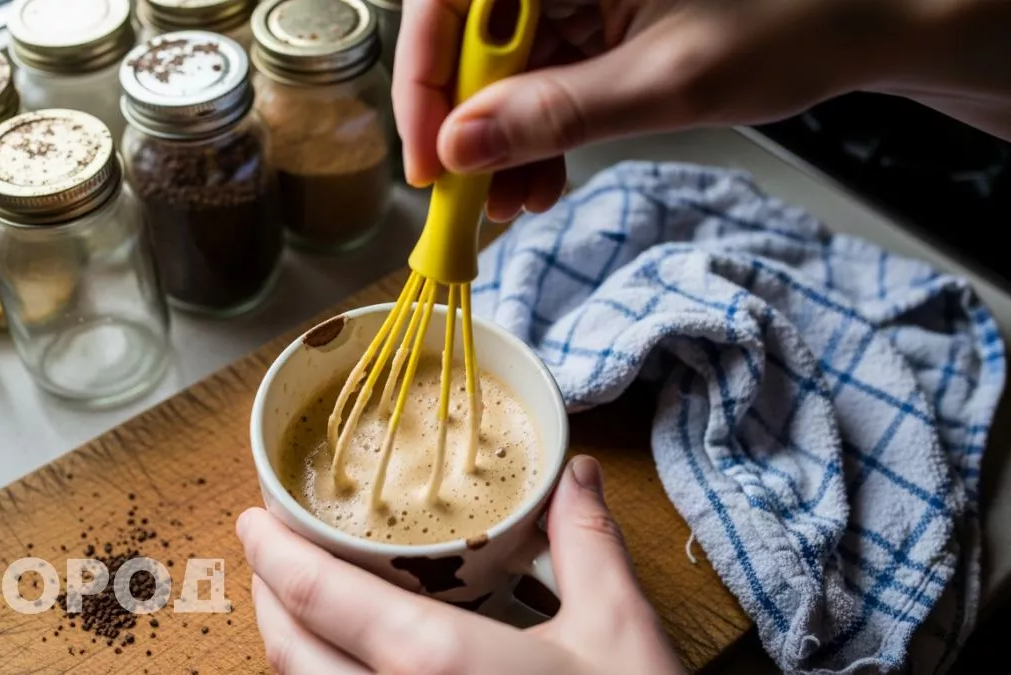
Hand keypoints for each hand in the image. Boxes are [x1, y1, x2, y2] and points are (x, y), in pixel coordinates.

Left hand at [236, 455, 686, 674]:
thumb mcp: (618, 631)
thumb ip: (586, 543)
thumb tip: (573, 474)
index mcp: (435, 664)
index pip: (320, 596)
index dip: (272, 553)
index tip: (252, 519)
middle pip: (289, 654)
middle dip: (267, 598)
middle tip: (270, 556)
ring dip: (290, 649)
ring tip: (301, 607)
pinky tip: (349, 666)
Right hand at [393, 0, 1010, 220]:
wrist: (857, 23)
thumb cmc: (791, 23)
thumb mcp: (669, 81)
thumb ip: (559, 113)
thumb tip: (462, 146)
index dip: (423, 77)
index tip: (430, 156)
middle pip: (465, 37)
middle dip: (463, 125)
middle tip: (468, 197)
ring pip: (496, 67)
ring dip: (496, 142)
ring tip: (513, 204)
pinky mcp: (587, 19)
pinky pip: (534, 78)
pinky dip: (531, 134)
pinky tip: (539, 180)